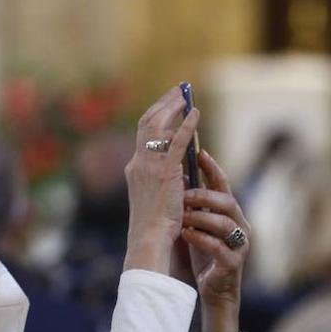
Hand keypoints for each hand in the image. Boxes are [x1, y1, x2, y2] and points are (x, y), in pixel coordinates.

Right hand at [124, 87, 200, 274]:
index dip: (156, 115)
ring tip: (184, 95)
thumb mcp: (159, 196)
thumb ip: (167, 178)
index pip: (143, 134)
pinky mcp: (165, 172)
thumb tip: (183, 165)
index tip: (168, 105)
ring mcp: (150, 166)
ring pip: (158, 125)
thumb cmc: (157, 225)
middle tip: (177, 91)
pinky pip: (176, 141)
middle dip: (163, 104)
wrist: (150, 240)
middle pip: (148, 123)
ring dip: (172, 107)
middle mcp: (138, 163)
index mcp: (135, 168)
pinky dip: (186, 124)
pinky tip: (195, 114)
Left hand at [181, 150, 249, 323]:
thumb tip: (179, 173)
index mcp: (231, 214)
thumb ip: (195, 204)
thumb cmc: (205, 255)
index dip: (213, 168)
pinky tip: (185, 235)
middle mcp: (240, 226)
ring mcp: (239, 245)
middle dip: (204, 196)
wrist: (214, 291)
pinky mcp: (233, 264)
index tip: (199, 152)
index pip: (223, 185)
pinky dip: (201, 239)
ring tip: (181, 218)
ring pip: (225, 224)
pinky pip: (219, 247)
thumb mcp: (198, 225)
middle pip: (227, 201)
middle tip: (183, 195)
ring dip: (201, 218)